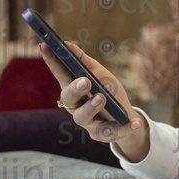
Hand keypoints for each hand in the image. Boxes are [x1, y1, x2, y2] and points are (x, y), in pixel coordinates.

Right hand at [39, 41, 149, 161]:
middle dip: (75, 89)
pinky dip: (123, 127)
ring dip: (91, 108)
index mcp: (73, 87)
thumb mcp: (98, 73)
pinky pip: (109, 132)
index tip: (45, 46)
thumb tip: (66, 44)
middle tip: (85, 81)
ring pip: (82, 117)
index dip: (51, 61)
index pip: (59, 72)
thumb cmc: (108, 91)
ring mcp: (87, 121)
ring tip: (102, 98)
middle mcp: (75, 105)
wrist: (125, 116)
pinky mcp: (100, 134)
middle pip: (68, 98)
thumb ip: (82, 60)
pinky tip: (134, 122)